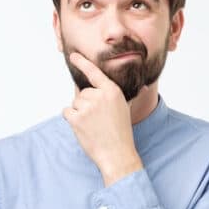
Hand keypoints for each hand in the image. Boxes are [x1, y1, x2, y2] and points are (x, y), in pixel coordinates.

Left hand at [62, 52, 143, 185]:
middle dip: (86, 104)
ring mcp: (87, 107)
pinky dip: (72, 119)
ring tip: (93, 125)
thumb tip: (142, 86)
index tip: (72, 56)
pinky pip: (67, 112)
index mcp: (112, 91)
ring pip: (75, 103)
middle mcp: (100, 96)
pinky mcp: (77, 118)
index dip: (82, 62)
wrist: (117, 153)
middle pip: (82, 93)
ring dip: (79, 113)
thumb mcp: (123, 108)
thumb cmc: (120, 132)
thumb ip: (116, 96)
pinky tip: (84, 128)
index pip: (94, 72)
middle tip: (98, 119)